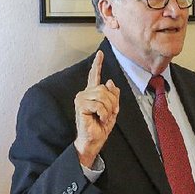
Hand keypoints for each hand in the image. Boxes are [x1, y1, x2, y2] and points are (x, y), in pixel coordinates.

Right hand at [73, 50, 118, 167]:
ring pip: (103, 95)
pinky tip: (99, 119)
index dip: (98, 64)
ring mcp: (81, 98)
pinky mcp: (80, 105)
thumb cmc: (101, 127)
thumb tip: (110, 81)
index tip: (100, 53)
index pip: (95, 75)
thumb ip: (113, 95)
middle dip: (112, 102)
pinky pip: (99, 104)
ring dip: (108, 109)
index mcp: (93, 93)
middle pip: (105, 88)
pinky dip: (103, 113)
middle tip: (109, 114)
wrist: (94, 140)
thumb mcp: (112, 109)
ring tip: (103, 117)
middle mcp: (85, 93)